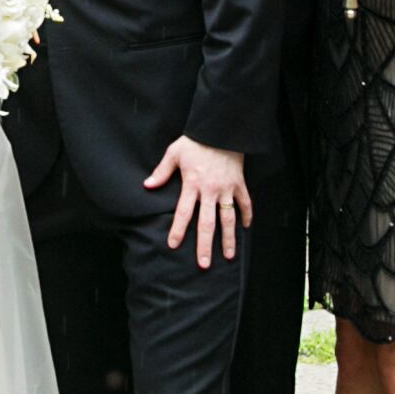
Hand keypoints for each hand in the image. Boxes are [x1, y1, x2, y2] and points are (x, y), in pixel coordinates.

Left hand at [148, 138, 248, 268]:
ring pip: (228, 218)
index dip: (178, 230)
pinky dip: (247, 215)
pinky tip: (246, 228)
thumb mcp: (174, 153)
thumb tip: (147, 185)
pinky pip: (245, 202)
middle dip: (205, 245)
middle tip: (203, 264)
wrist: (220, 129)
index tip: (174, 245)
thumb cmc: (195, 141)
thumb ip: (162, 171)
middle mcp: (210, 190)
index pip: (183, 212)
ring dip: (228, 238)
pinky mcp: (239, 183)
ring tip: (229, 256)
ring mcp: (226, 188)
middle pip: (207, 223)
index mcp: (192, 184)